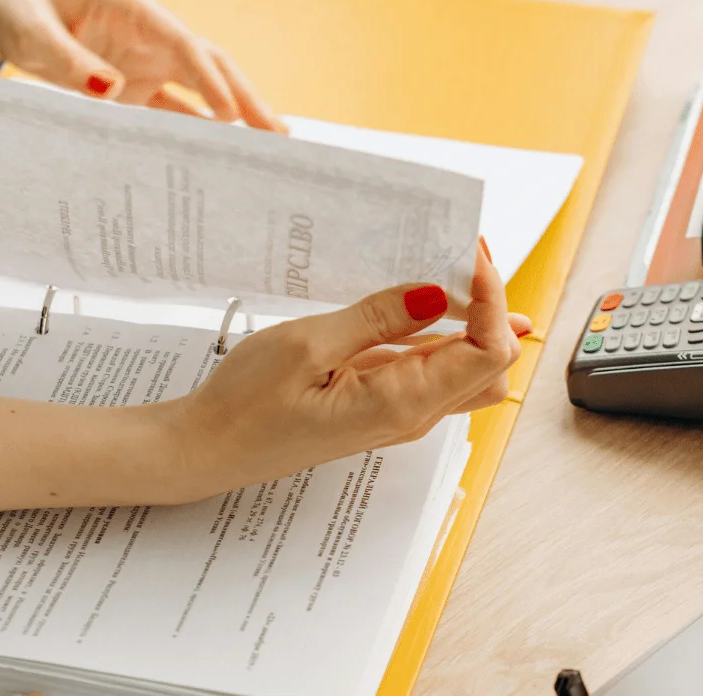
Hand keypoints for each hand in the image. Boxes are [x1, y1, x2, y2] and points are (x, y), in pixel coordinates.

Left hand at [0, 0, 285, 131]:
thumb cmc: (14, 8)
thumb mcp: (31, 32)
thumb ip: (70, 61)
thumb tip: (113, 90)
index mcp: (131, 8)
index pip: (184, 44)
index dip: (210, 79)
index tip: (230, 113)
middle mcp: (149, 34)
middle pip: (210, 65)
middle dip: (246, 97)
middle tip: (277, 132)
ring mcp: (146, 60)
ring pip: (202, 88)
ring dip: (235, 114)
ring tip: (268, 143)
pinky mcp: (135, 84)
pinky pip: (175, 108)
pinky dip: (198, 129)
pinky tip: (222, 152)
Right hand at [154, 242, 530, 499]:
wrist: (209, 447)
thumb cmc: (247, 405)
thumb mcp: (308, 346)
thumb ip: (378, 318)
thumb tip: (437, 293)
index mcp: (402, 404)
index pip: (488, 352)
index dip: (493, 300)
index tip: (470, 254)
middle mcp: (413, 413)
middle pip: (490, 362)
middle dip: (492, 305)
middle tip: (463, 255)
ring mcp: (400, 410)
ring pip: (466, 365)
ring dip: (468, 317)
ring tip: (446, 265)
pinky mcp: (382, 402)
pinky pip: (428, 365)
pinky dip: (439, 330)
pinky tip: (423, 296)